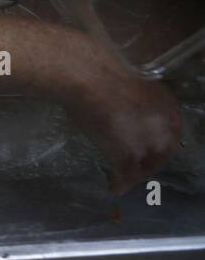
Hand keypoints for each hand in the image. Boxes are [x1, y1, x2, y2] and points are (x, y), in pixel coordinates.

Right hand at [68, 67, 184, 194]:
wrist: (89, 74)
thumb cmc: (102, 71)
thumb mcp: (130, 85)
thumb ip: (135, 103)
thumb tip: (124, 109)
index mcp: (170, 109)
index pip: (168, 136)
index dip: (155, 146)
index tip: (144, 151)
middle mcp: (166, 130)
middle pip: (159, 155)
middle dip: (147, 163)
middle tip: (133, 168)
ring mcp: (148, 145)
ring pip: (143, 167)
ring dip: (133, 174)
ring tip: (122, 179)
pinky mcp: (128, 157)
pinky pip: (125, 177)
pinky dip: (120, 184)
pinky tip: (114, 188)